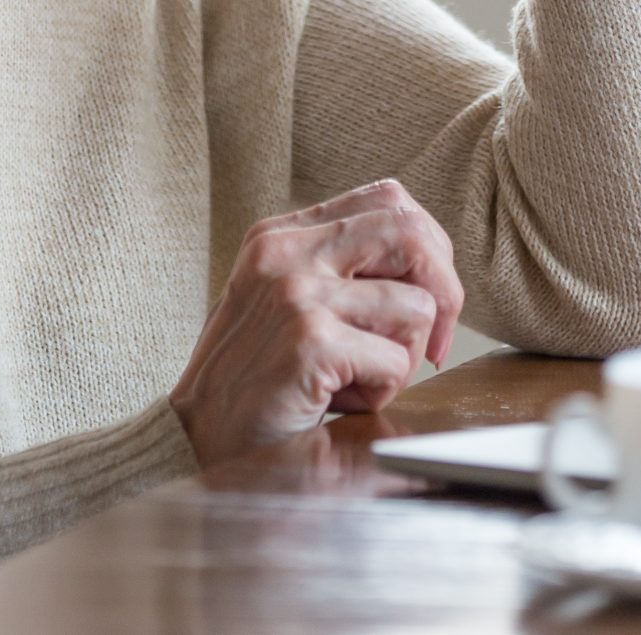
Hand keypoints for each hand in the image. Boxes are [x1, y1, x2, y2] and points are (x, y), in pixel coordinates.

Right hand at [169, 179, 465, 466]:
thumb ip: (340, 268)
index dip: (429, 249)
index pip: (388, 200)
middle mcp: (286, 252)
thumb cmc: (254, 379)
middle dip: (444, 291)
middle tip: (432, 344)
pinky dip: (382, 393)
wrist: (195, 440)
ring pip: (417, 306)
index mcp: (281, 234)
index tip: (427, 300)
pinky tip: (338, 401)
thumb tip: (431, 263)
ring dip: (404, 358)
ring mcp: (296, 293)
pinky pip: (397, 362)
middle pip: (412, 232)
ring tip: (355, 381)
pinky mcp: (309, 340)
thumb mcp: (286, 301)